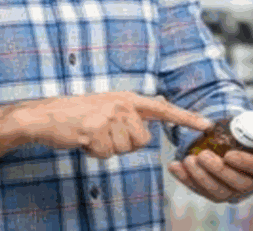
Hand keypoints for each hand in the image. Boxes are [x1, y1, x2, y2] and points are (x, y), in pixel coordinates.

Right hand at [20, 92, 211, 158]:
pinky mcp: (96, 130)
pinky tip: (84, 139)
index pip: (163, 109)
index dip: (186, 118)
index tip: (206, 124)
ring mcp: (109, 116)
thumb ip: (132, 112)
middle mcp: (122, 104)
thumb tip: (157, 116)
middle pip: (141, 140)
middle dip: (123, 144)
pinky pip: (107, 154)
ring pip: (125, 149)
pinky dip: (95, 152)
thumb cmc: (78, 114)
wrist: (46, 116)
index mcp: (127, 98)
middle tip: (102, 132)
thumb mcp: (109, 105)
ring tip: (92, 133)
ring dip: (108, 148)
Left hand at [168, 121, 252, 202]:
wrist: (228, 143)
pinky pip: (199, 190)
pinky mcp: (213, 194)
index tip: (229, 154)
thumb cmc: (244, 135)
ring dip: (200, 177)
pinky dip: (185, 179)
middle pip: (237, 183)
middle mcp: (251, 185)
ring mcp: (232, 193)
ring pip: (217, 192)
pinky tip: (174, 165)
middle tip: (202, 155)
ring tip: (188, 159)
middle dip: (218, 171)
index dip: (246, 163)